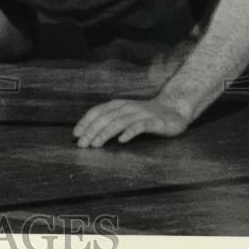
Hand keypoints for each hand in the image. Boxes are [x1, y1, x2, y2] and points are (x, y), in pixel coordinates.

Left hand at [72, 97, 190, 147]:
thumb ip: (110, 120)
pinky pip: (140, 126)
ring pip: (119, 122)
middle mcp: (127, 107)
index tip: (75, 134)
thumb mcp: (125, 114)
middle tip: (82, 144)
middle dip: (91, 131)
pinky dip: (129, 132)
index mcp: (118, 105)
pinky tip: (122, 140)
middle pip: (105, 118)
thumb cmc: (145, 115)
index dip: (85, 122)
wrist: (173, 109)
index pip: (97, 111)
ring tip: (95, 144)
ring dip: (105, 133)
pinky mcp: (154, 121)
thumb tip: (89, 133)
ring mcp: (140, 113)